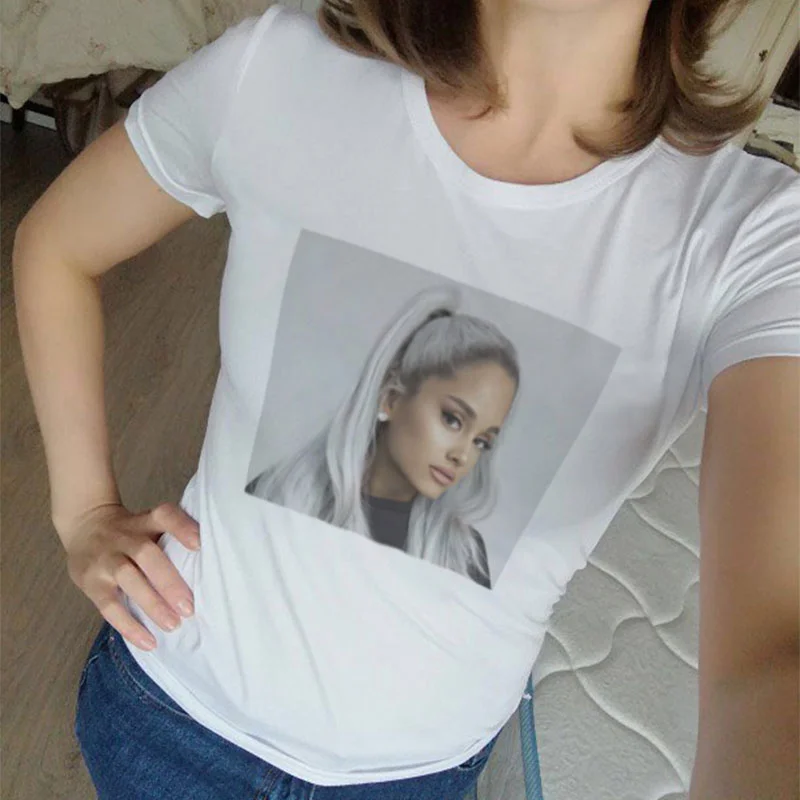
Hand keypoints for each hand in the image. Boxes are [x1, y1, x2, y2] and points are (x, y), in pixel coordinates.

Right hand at [62, 501, 199, 650]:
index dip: (181, 527)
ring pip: (128, 578)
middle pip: (146, 554)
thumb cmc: (132, 532)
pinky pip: (108, 606)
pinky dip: (128, 625)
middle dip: (169, 581)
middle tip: (189, 607)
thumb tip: (213, 565)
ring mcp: (106, 559)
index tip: (199, 544)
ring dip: (152, 603)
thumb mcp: (149, 524)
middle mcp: (125, 537)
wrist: (85, 526)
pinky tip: (148, 642)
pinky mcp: (91, 583)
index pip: (164, 515)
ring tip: (173, 625)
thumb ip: (172, 538)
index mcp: (146, 521)